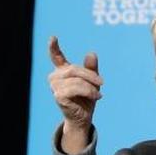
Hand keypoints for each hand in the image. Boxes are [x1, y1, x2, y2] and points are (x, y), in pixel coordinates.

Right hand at [47, 36, 102, 153]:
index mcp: (63, 71)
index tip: (53, 37)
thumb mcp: (93, 81)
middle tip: (102, 83)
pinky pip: (76, 88)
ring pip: (76, 80)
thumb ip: (92, 68)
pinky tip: (96, 97)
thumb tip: (91, 53)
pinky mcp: (58, 96)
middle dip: (91, 75)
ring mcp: (55, 87)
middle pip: (74, 69)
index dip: (53, 47)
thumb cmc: (87, 98)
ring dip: (91, 86)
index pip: (56, 57)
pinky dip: (89, 91)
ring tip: (97, 94)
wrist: (84, 117)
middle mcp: (55, 77)